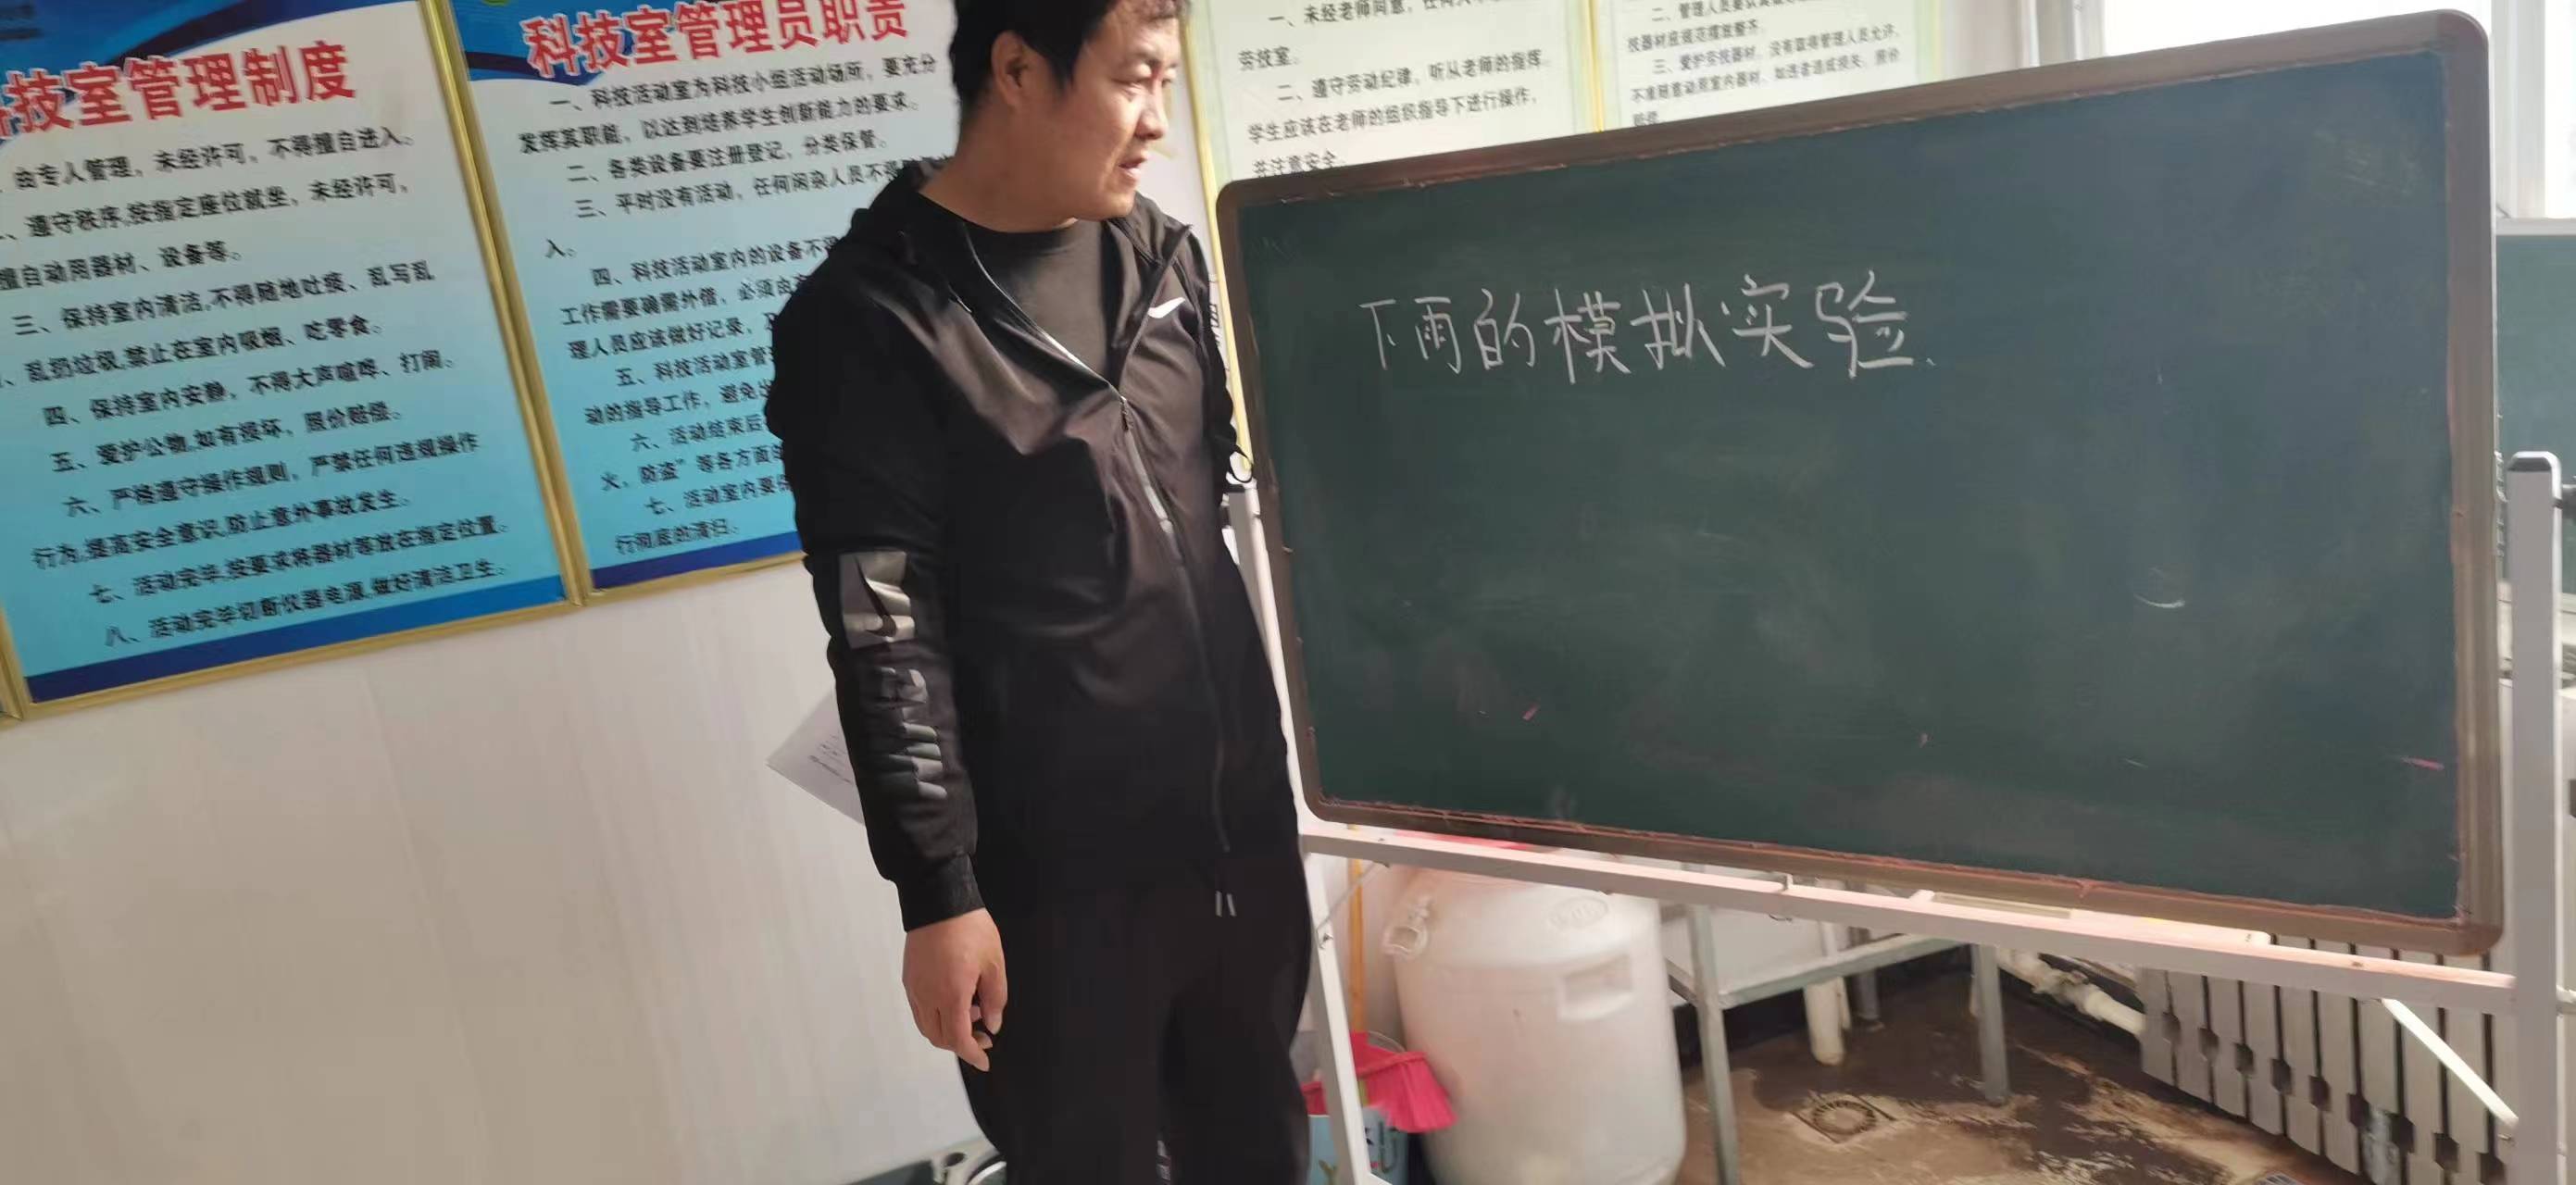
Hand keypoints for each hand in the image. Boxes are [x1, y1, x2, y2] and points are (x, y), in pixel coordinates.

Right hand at [903, 908, 1007, 1071]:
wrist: (938, 899)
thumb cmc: (970, 928)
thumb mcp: (994, 963)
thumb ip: (995, 999)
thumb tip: (992, 1025)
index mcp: (951, 995)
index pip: (958, 1039)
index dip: (972, 1055)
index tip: (985, 1061)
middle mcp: (927, 996)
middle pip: (939, 1038)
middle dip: (962, 1044)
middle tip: (984, 1035)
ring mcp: (914, 988)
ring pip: (927, 1026)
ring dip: (948, 1031)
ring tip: (971, 1012)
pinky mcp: (909, 978)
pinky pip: (919, 1010)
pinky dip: (936, 1016)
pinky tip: (954, 1000)